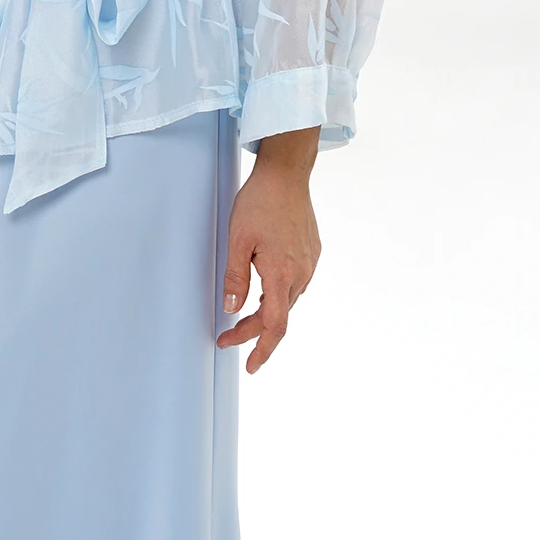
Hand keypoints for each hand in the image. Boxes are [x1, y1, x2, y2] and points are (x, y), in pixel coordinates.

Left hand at [218, 127, 320, 372]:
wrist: (287, 174)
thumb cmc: (261, 202)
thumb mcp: (237, 240)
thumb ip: (234, 278)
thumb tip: (230, 308)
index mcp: (282, 274)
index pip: (274, 326)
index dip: (262, 349)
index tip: (249, 365)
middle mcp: (301, 273)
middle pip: (278, 316)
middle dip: (253, 331)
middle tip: (228, 336)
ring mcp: (309, 263)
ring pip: (287, 300)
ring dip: (266, 312)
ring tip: (242, 315)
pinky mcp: (312, 253)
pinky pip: (295, 283)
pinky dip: (277, 294)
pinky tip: (263, 287)